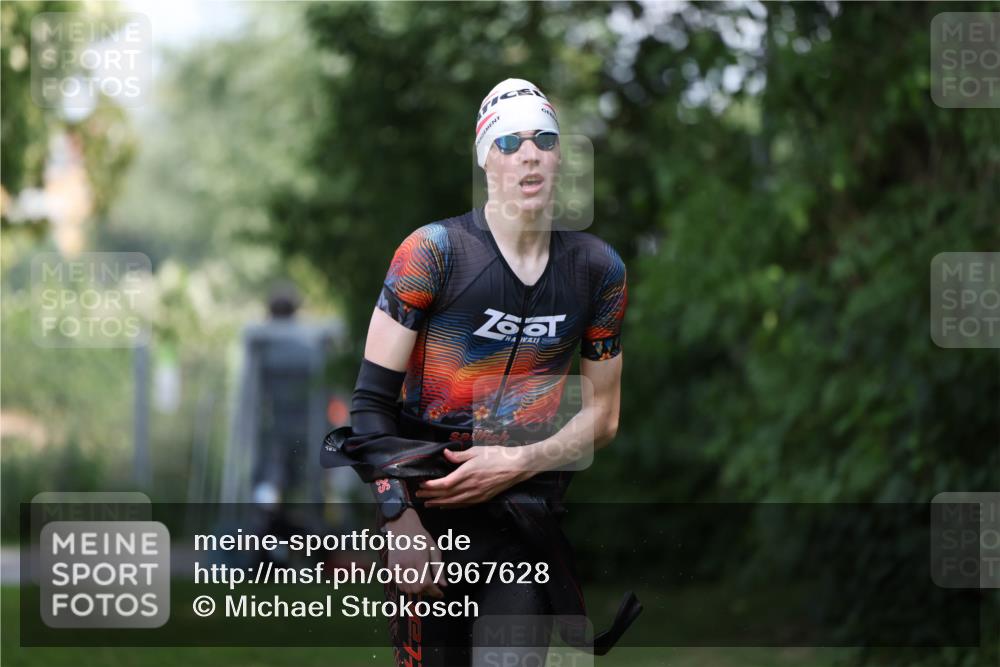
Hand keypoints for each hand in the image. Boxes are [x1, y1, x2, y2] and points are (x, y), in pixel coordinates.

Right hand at [384, 508, 447, 597]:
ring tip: (423, 585)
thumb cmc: (420, 537)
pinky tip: (413, 580)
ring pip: (406, 590)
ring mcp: (396, 567)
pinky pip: (399, 585)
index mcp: (419, 559)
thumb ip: (439, 568)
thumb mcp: (434, 550)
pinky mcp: (390, 568)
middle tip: (433, 588)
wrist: (401, 526)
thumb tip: (444, 585)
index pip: (426, 583)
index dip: (434, 592)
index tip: (440, 594)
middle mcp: (406, 564)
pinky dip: (407, 587)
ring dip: (416, 591)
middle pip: (416, 589)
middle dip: (427, 592)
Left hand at [415, 446, 529, 507]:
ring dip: (438, 503)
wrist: (517, 467)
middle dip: (430, 495)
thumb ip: (460, 455)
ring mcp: (477, 494)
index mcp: (467, 473)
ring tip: (427, 503)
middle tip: (418, 495)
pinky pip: (464, 505)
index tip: (421, 484)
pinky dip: (452, 506)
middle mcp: (470, 486)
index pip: (444, 484)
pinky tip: (445, 506)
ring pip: (453, 502)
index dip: (431, 486)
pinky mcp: (482, 498)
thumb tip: (445, 454)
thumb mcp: (477, 451)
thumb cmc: (498, 455)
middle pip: (446, 495)